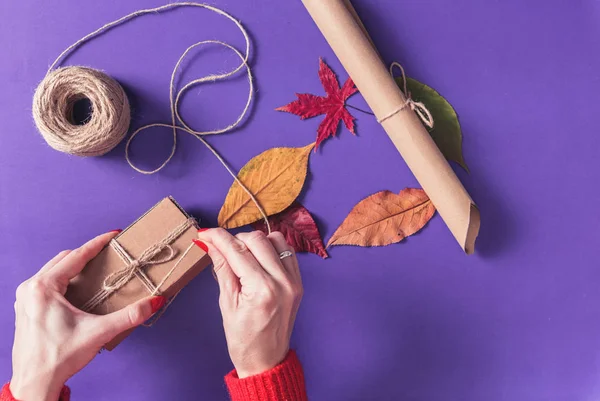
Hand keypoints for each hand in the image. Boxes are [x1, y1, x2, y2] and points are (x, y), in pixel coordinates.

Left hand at [10, 231, 164, 400]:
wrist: (35, 383)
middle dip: (86, 254)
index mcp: (44, 288)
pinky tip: (77, 288)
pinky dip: (63, 279)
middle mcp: (31, 289)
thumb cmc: (59, 358)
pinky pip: (46, 283)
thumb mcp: (99, 333)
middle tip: (107, 252)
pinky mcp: (26, 310)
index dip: (97, 243)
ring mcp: (25, 299)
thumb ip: (130, 316)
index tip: (113, 235)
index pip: (76, 256)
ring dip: (73, 267)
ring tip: (94, 268)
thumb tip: (153, 302)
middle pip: (63, 260)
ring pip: (52, 271)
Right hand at [195, 229, 302, 377]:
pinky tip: (258, 260)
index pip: (237, 251)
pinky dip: (271, 249)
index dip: (218, 238)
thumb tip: (209, 244)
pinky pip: (287, 251)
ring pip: (275, 240)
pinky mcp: (299, 282)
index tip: (204, 233)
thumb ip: (222, 269)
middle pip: (257, 240)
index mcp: (262, 289)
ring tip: (241, 256)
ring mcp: (294, 281)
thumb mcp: (227, 303)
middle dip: (235, 239)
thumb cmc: (242, 339)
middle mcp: (282, 281)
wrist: (266, 361)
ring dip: (256, 242)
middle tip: (221, 248)